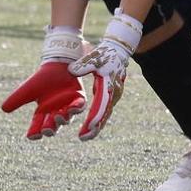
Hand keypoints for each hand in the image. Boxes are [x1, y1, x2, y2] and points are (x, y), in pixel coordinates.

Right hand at [1, 62, 85, 138]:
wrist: (55, 65)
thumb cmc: (40, 79)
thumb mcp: (27, 91)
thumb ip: (16, 99)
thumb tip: (3, 108)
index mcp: (42, 112)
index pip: (37, 125)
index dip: (34, 132)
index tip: (31, 136)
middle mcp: (55, 112)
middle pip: (52, 126)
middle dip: (49, 129)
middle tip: (46, 129)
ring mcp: (67, 106)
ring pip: (65, 118)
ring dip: (62, 119)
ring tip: (58, 115)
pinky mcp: (78, 99)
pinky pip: (79, 106)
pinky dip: (76, 108)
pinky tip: (72, 107)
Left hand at [68, 11, 142, 140]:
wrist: (118, 52)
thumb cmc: (104, 54)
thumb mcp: (94, 57)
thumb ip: (83, 65)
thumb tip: (71, 71)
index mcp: (108, 85)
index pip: (101, 104)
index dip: (94, 116)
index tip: (87, 126)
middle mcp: (113, 94)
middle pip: (104, 114)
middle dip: (94, 127)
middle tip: (83, 138)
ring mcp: (113, 96)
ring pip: (105, 114)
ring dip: (95, 126)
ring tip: (85, 137)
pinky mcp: (111, 96)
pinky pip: (104, 111)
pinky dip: (98, 120)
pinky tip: (90, 128)